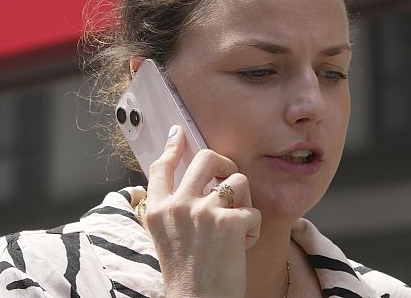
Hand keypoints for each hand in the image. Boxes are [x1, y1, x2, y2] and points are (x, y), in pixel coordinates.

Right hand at [144, 124, 261, 296]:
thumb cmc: (187, 277)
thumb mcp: (166, 239)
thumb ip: (173, 210)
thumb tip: (190, 185)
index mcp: (157, 211)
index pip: (161, 168)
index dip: (172, 147)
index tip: (179, 133)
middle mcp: (177, 206)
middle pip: (206, 158)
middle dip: (224, 163)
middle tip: (228, 177)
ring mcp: (203, 212)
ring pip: (238, 180)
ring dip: (244, 203)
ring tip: (236, 228)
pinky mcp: (230, 222)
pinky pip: (254, 210)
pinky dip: (253, 230)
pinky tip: (242, 248)